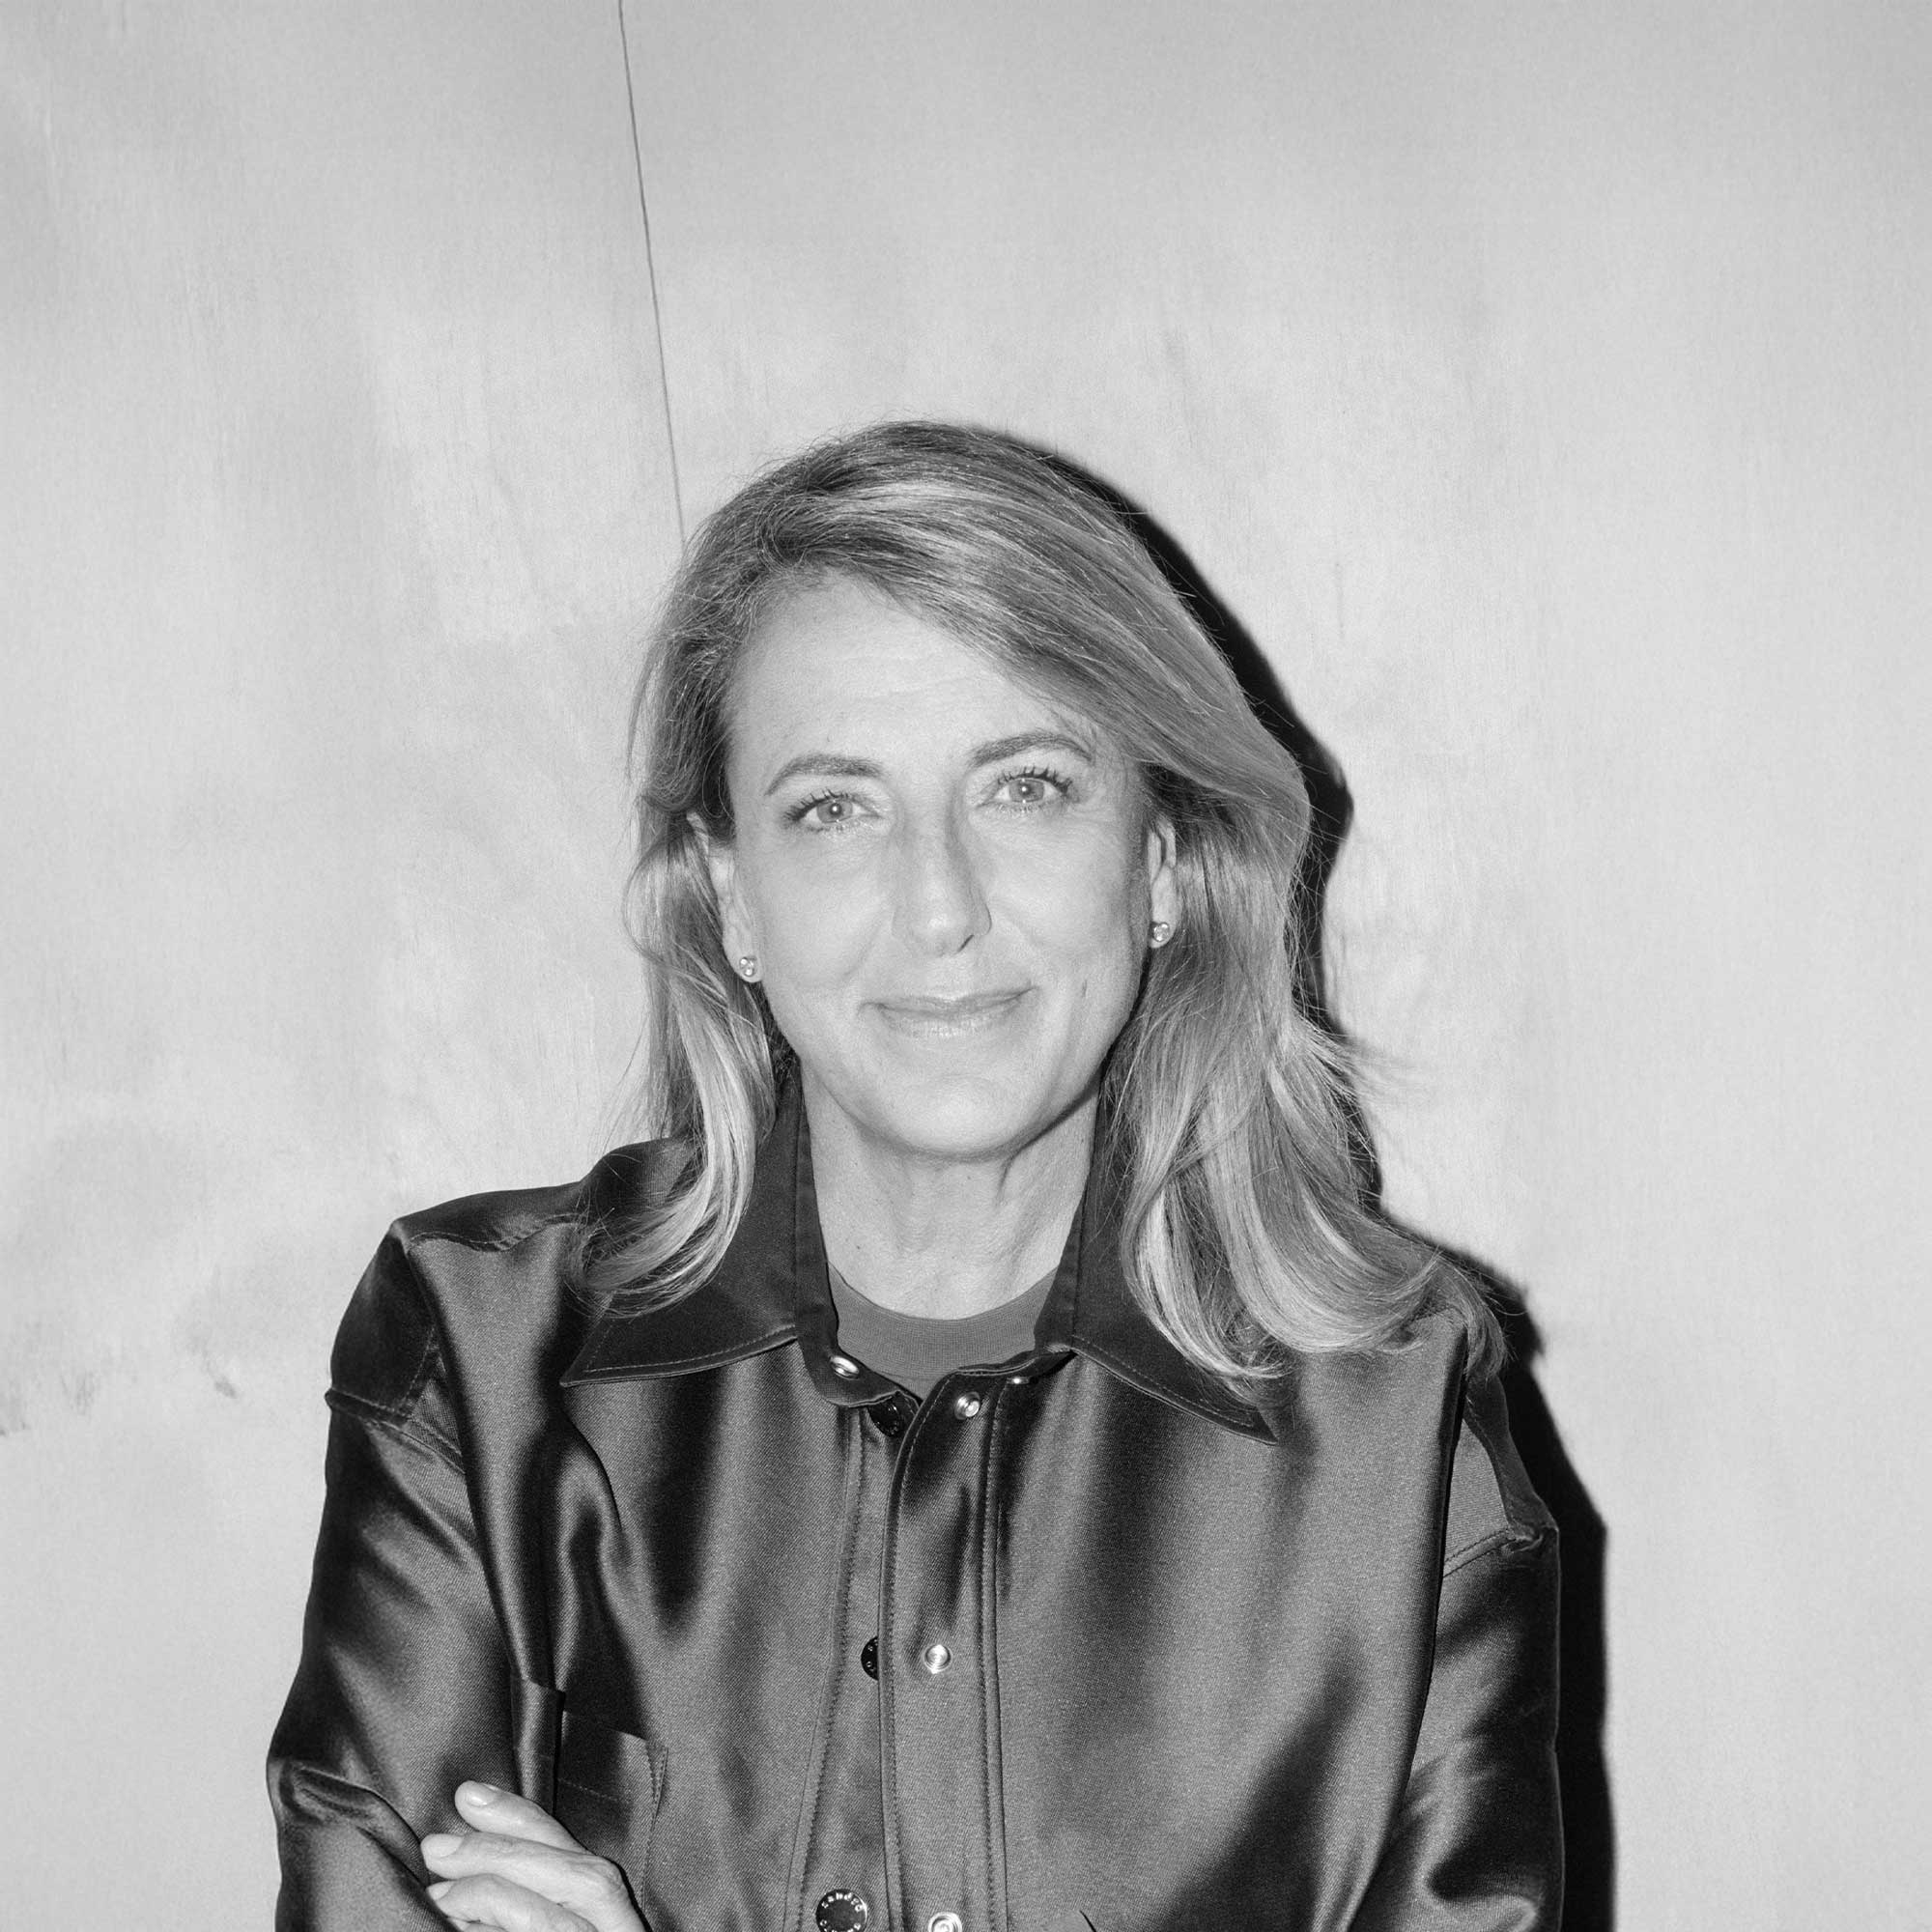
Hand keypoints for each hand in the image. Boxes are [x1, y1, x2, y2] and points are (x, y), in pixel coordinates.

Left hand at [420, 1781, 643, 1931]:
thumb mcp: (548, 1915)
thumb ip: (527, 1892)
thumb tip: (458, 1842)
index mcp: (611, 1918)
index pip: (576, 1852)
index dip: (523, 1817)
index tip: (467, 1794)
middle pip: (579, 1874)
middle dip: (503, 1850)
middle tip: (437, 1846)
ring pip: (548, 1917)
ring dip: (490, 1893)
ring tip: (437, 1896)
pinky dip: (494, 1929)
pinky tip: (456, 1929)